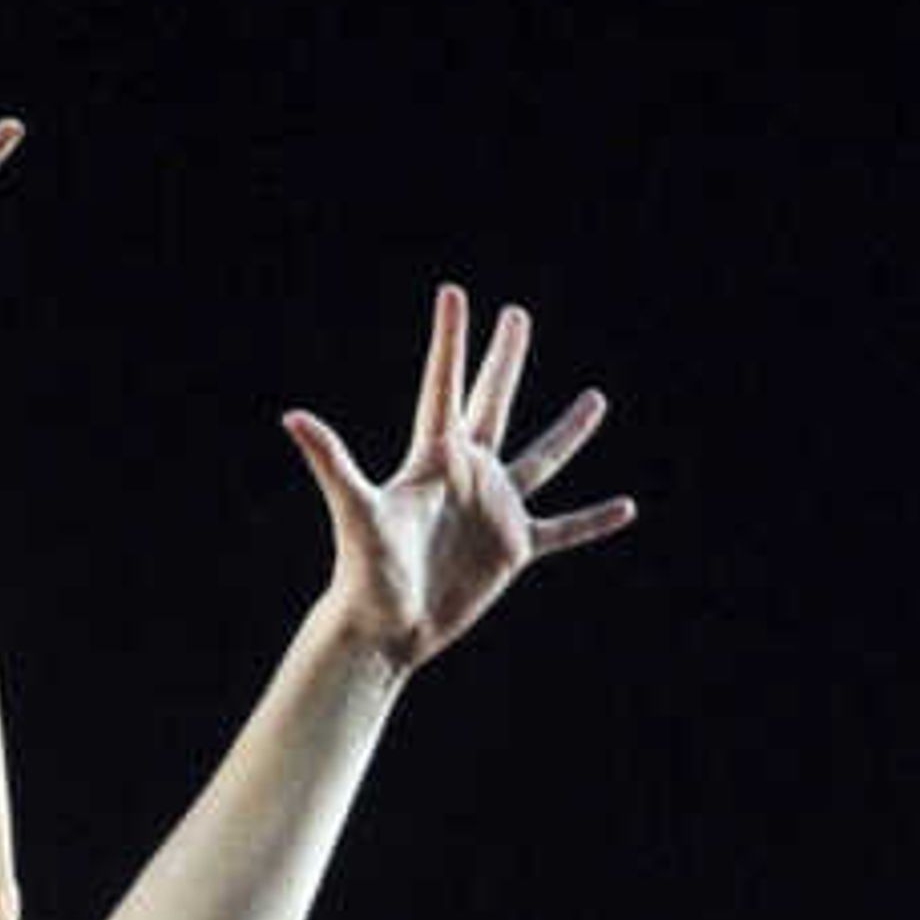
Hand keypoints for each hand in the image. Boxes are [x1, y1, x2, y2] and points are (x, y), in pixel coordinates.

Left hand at [281, 287, 634, 675]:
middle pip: (493, 403)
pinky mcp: (513, 548)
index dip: (450, 340)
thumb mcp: (356, 512)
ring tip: (596, 399)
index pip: (444, 386)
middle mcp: (468, 472)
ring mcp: (494, 508)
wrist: (388, 626)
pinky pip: (563, 529)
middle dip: (505, 359)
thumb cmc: (365, 570)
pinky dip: (593, 521)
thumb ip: (332, 462)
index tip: (456, 293)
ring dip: (569, 430)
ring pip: (541, 459)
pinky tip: (627, 508)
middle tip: (517, 316)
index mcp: (433, 456)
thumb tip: (293, 417)